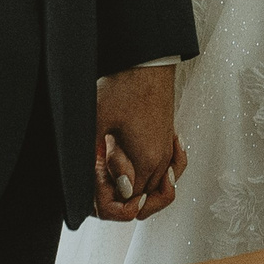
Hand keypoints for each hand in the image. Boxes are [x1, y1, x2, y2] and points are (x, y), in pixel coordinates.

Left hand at [93, 66, 184, 221]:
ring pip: (160, 187)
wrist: (147, 62)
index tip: (96, 180)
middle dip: (124, 198)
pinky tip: (144, 166)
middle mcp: (162, 159)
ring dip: (142, 190)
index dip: (110, 198)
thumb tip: (90, 186)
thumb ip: (94, 158)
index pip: (130, 200)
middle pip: (146, 198)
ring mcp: (168, 149)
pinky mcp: (169, 138)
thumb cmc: (123, 87)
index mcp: (146, 160)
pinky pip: (173, 169)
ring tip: (119, 182)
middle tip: (103, 181)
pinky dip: (163, 175)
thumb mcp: (97, 121)